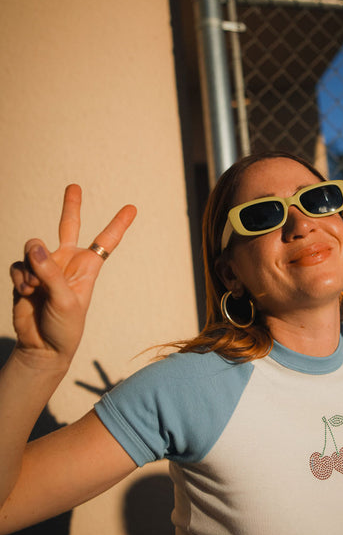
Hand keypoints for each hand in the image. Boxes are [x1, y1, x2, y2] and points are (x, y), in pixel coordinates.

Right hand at [10, 185, 136, 365]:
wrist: (42, 348)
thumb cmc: (64, 328)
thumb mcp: (66, 301)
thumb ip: (50, 273)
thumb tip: (34, 246)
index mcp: (87, 267)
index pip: (105, 241)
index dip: (118, 224)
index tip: (132, 208)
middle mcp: (66, 263)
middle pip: (68, 226)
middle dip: (70, 206)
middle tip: (74, 186)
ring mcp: (45, 268)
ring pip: (33, 248)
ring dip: (31, 268)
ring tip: (35, 290)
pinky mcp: (26, 276)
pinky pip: (18, 265)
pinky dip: (20, 278)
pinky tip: (25, 292)